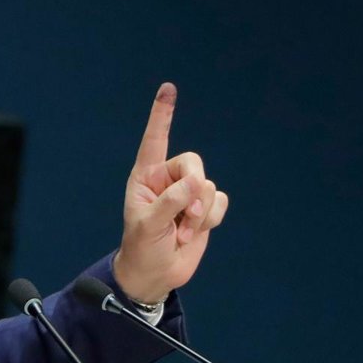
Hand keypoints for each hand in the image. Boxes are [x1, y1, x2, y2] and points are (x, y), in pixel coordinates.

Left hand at [113, 83, 228, 302]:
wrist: (156, 274)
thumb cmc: (141, 247)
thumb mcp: (147, 226)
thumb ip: (169, 203)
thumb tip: (195, 184)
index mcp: (145, 176)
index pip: (155, 140)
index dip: (162, 115)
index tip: (168, 89)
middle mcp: (167, 179)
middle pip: (193, 164)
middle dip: (194, 191)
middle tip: (185, 217)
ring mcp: (188, 193)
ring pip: (209, 187)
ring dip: (199, 215)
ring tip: (181, 232)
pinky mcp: (204, 208)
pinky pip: (220, 202)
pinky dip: (210, 220)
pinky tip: (193, 233)